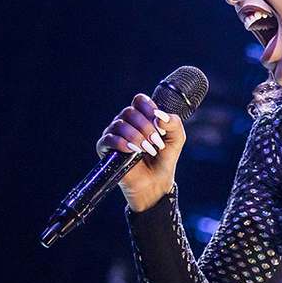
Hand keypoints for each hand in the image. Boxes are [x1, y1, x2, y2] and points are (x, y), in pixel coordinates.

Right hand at [96, 93, 185, 210]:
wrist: (155, 182)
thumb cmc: (164, 159)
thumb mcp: (176, 139)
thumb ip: (173, 123)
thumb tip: (159, 115)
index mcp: (142, 116)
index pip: (139, 100)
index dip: (149, 109)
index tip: (159, 124)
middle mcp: (126, 122)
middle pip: (129, 111)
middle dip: (145, 127)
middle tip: (155, 142)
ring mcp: (114, 134)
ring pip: (119, 124)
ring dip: (136, 137)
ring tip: (146, 150)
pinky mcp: (105, 148)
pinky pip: (108, 139)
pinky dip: (122, 144)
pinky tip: (133, 151)